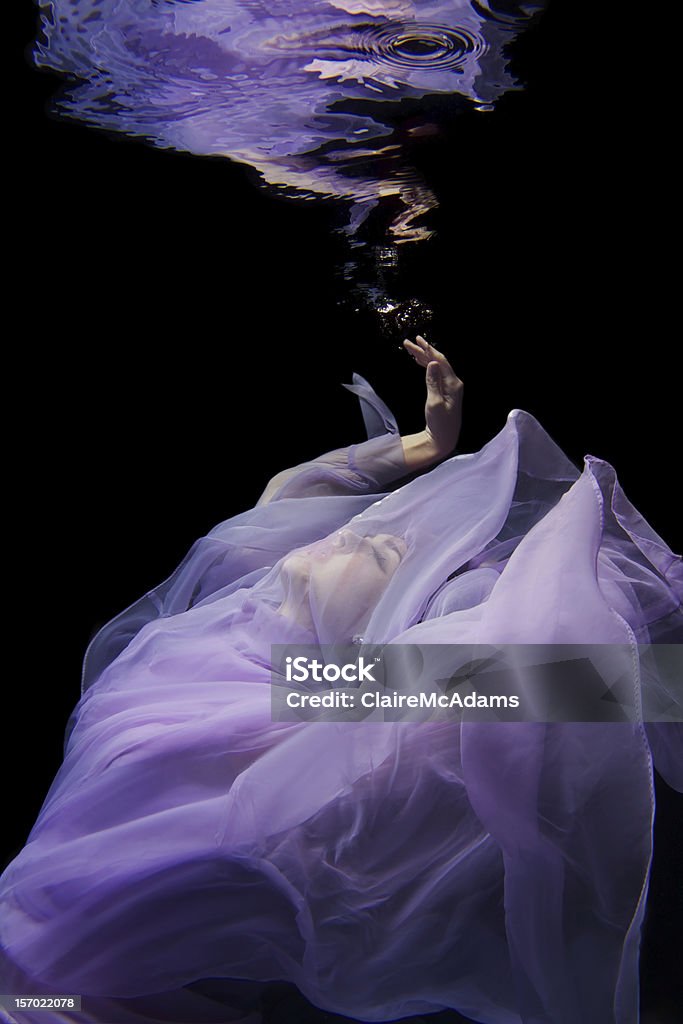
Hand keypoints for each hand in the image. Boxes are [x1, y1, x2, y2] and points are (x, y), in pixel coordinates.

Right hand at [403, 336, 463, 456]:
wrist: (443, 438)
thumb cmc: (440, 423)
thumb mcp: (434, 402)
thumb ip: (433, 381)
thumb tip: (432, 363)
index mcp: (453, 384)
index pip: (441, 361)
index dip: (429, 350)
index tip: (418, 341)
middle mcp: (453, 383)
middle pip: (437, 361)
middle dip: (423, 351)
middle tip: (408, 342)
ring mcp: (449, 387)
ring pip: (435, 367)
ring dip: (422, 357)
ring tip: (409, 348)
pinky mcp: (444, 391)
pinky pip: (435, 374)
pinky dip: (425, 366)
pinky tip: (418, 361)